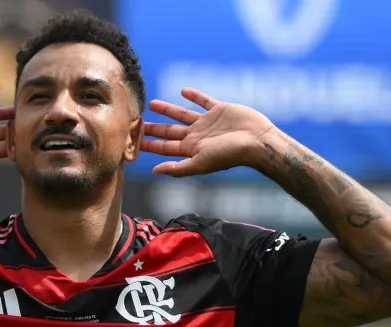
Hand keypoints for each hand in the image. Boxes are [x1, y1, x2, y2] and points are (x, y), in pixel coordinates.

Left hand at [141, 88, 275, 176]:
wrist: (256, 141)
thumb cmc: (229, 155)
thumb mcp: (200, 163)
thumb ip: (178, 168)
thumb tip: (154, 171)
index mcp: (191, 150)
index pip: (165, 147)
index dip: (149, 143)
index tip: (133, 139)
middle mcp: (197, 136)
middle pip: (170, 131)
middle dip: (154, 128)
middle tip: (137, 122)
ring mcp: (208, 123)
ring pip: (182, 114)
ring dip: (168, 110)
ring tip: (152, 103)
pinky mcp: (219, 110)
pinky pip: (203, 101)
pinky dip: (194, 96)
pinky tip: (183, 90)